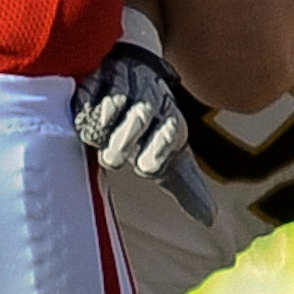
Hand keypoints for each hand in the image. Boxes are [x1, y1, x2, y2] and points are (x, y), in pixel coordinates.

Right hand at [75, 29, 218, 224]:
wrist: (140, 74)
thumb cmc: (156, 127)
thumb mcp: (175, 156)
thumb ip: (189, 188)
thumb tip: (210, 219)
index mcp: (172, 126)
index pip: (157, 157)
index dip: (148, 161)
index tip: (142, 162)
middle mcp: (151, 104)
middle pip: (130, 134)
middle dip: (117, 149)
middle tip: (114, 149)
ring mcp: (123, 87)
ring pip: (105, 117)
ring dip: (98, 132)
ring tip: (101, 133)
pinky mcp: (97, 76)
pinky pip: (84, 100)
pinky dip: (83, 112)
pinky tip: (90, 113)